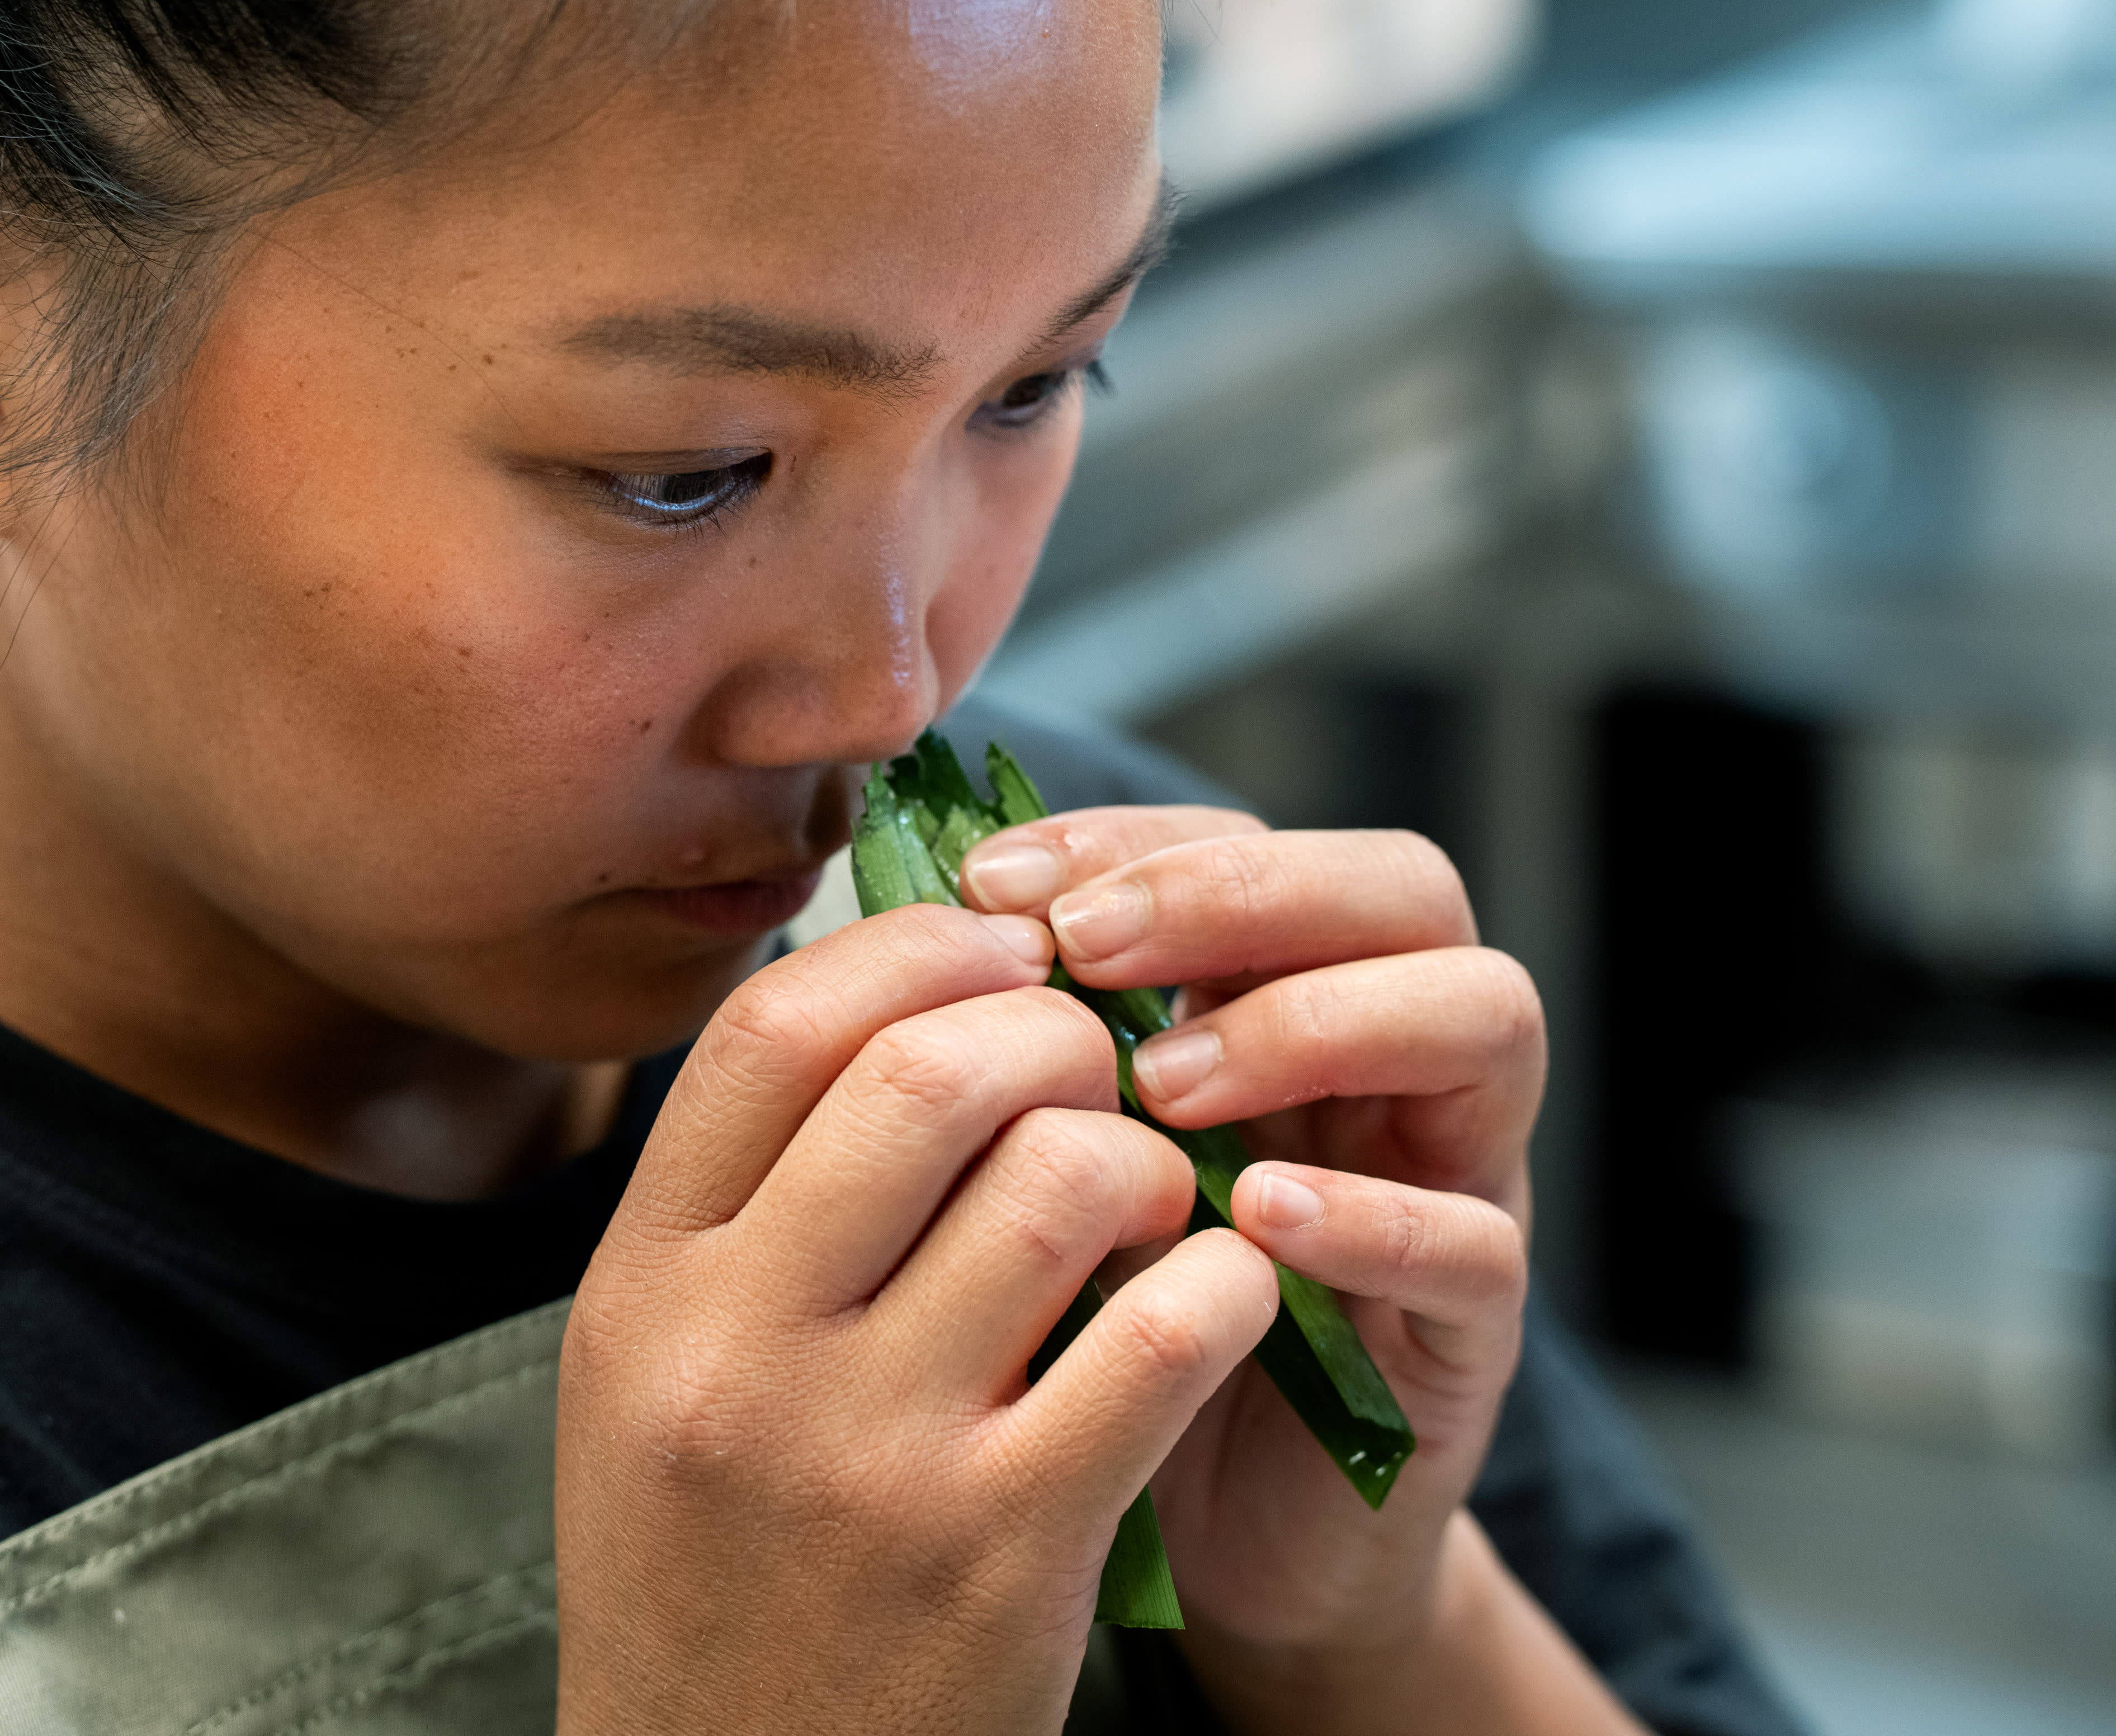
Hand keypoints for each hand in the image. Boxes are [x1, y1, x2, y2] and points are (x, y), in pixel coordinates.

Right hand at [556, 905, 1282, 1734]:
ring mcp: (873, 1458)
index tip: (997, 948)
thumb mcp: (656, 1364)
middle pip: (929, 1073)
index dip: (912, 947)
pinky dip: (1221, 1281)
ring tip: (1150, 1194)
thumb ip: (744, 1194)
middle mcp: (737, 1357)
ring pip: (1066, 1182)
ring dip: (1145, 1156)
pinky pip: (1165, 1336)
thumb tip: (897, 988)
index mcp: (642, 1287)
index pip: (773, 1028)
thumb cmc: (712, 1555)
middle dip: (1051, 1030)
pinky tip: (1209, 1294)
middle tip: (1096, 1062)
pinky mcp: (1008, 1550)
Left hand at [964, 810, 1633, 1734]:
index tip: (991, 884)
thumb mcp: (1046, 1164)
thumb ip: (1021, 1052)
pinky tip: (1256, 1216)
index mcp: (1275, 996)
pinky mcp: (1474, 1325)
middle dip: (1237, 894)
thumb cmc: (1094, 1319)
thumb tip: (899, 930)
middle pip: (1400, 887)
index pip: (1247, 842)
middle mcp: (1386, 1059)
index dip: (1128, 840)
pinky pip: (1476, 1239)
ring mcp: (1453, 1177)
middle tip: (1086, 950)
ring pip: (1481, 1015)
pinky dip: (1372, 1213)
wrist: (1191, 1539)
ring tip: (1164, 1085)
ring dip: (1313, 1024)